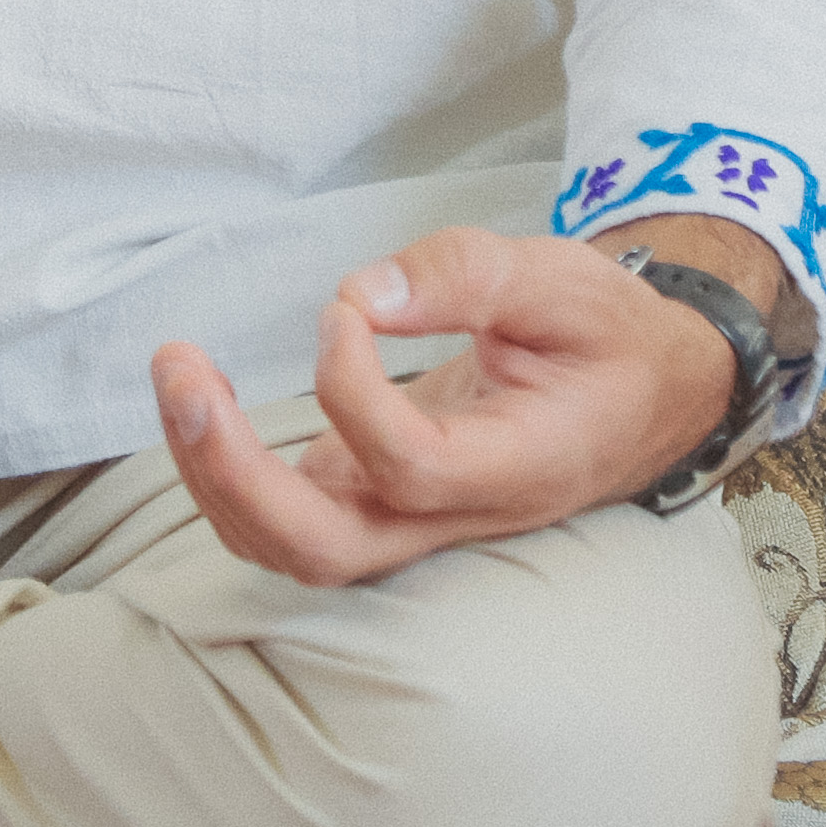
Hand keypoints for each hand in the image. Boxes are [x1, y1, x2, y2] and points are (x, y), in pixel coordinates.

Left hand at [146, 225, 737, 586]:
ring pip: (293, 547)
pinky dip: (230, 471)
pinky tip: (203, 399)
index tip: (342, 311)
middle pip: (324, 550)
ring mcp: (411, 520)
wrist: (646, 395)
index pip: (410, 466)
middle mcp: (456, 516)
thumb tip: (362, 292)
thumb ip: (467, 276)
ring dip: (215, 473)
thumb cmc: (608, 338)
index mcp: (517, 468)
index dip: (353, 394)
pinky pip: (289, 517)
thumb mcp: (564, 282)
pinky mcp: (378, 500)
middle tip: (184, 377)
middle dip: (235, 474)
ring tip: (178, 374)